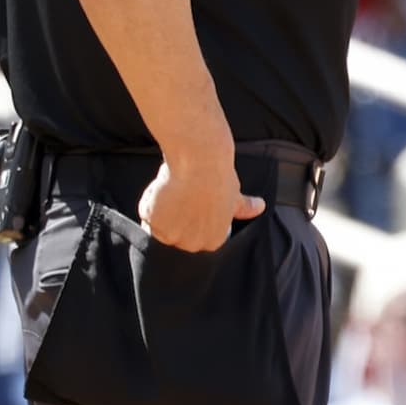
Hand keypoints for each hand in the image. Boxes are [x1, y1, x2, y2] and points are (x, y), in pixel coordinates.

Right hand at [140, 152, 260, 252]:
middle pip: (177, 239)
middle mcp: (192, 244)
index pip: (197, 241)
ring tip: (173, 195)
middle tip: (181, 201)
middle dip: (176, 222)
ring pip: (159, 229)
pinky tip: (162, 191)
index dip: (192, 223)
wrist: (199, 160)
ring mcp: (171, 235)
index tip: (191, 209)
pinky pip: (146, 217)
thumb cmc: (218, 177)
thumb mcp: (234, 196)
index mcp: (213, 241)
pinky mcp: (152, 222)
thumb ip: (243, 208)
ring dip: (161, 214)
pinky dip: (149, 205)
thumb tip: (259, 207)